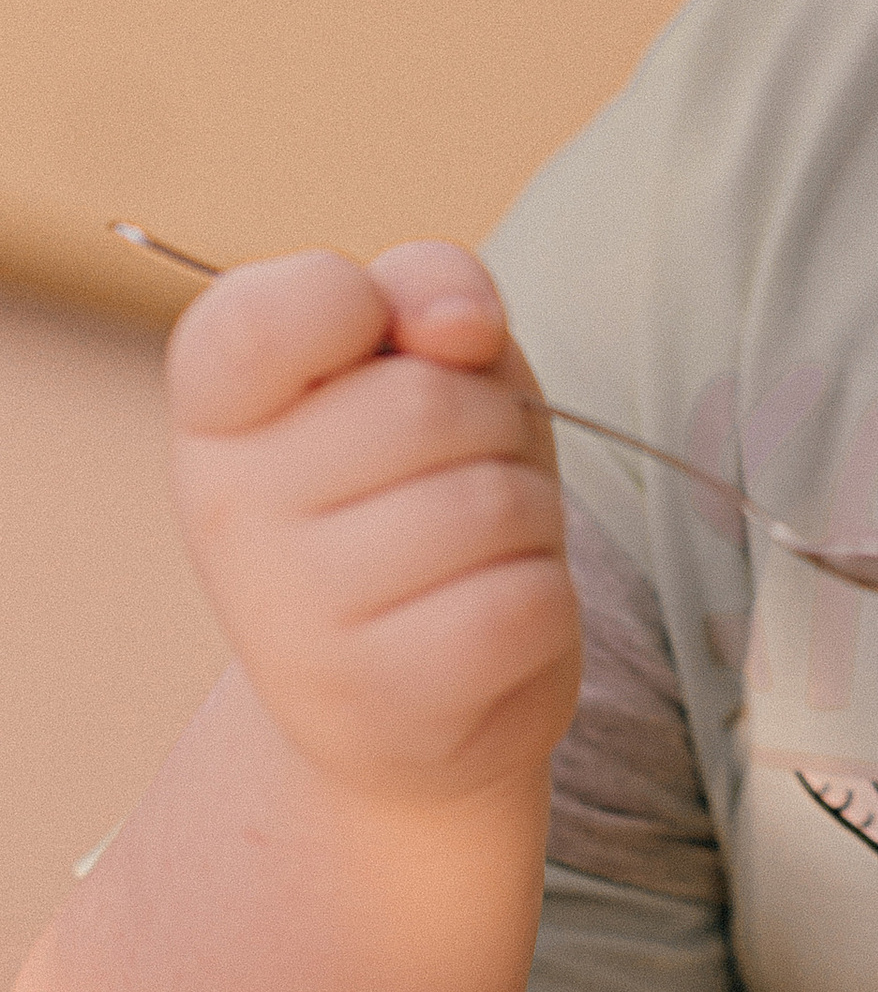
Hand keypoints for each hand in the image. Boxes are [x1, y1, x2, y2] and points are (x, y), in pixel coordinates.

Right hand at [168, 244, 579, 807]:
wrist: (406, 696)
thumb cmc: (420, 490)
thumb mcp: (421, 362)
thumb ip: (425, 288)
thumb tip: (458, 325)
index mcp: (218, 412)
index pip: (255, 321)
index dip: (350, 301)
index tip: (379, 336)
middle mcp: (227, 514)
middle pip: (427, 405)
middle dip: (492, 427)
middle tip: (458, 475)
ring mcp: (291, 620)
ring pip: (493, 505)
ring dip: (528, 517)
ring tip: (474, 553)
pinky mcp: (376, 704)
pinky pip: (527, 602)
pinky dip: (545, 601)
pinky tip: (488, 621)